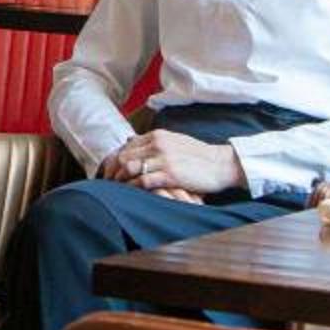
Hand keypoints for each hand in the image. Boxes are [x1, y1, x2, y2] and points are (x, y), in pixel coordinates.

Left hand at [97, 130, 244, 198]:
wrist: (222, 164)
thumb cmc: (198, 156)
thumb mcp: (174, 141)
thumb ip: (152, 141)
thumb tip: (129, 139)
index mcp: (158, 135)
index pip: (126, 145)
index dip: (115, 159)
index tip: (110, 171)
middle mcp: (158, 144)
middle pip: (124, 155)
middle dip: (113, 170)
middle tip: (108, 183)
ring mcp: (164, 158)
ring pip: (130, 167)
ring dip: (120, 179)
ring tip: (117, 189)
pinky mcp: (170, 174)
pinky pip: (143, 181)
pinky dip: (134, 187)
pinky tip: (132, 193)